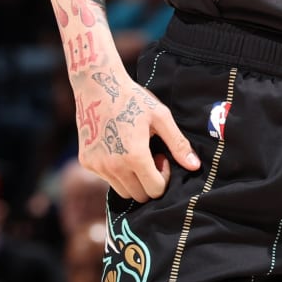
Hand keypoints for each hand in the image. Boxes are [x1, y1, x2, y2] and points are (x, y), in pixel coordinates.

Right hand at [73, 68, 199, 202]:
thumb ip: (178, 144)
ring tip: (136, 154)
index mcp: (135, 157)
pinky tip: (121, 149)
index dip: (164, 177)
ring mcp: (97, 166)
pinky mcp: (87, 162)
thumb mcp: (161, 118)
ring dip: (133, 180)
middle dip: (149, 181)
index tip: (162, 157)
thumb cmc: (134, 99)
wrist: (98, 86)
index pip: (154, 190)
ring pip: (122, 191)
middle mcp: (113, 167)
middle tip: (151, 156)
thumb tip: (194, 166)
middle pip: (138, 195)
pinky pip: (107, 179)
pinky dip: (117, 172)